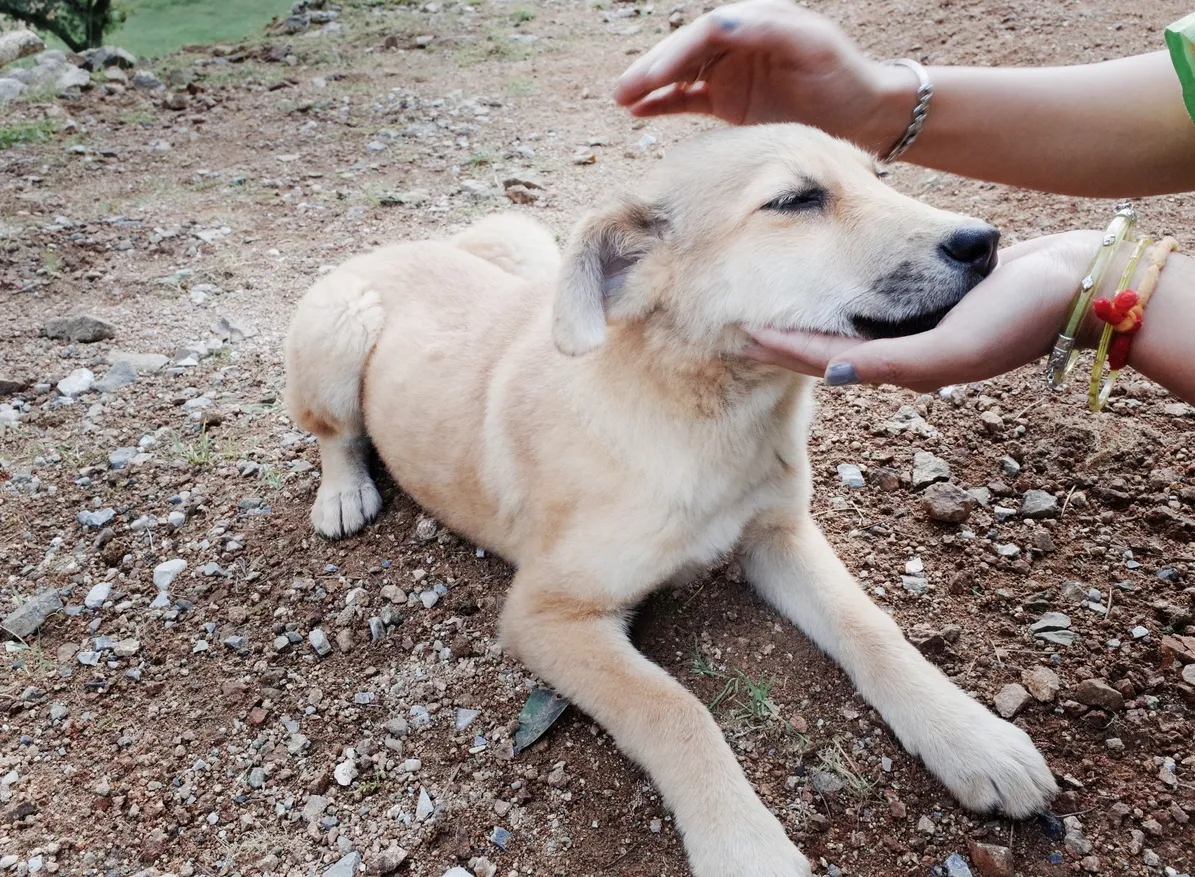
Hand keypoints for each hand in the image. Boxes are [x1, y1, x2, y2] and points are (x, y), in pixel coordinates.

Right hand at [613, 0, 908, 152]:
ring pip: (679, 74)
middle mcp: (738, 42)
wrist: (860, 115)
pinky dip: (661, 104)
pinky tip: (637, 111)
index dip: (678, 51)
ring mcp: (730, 71)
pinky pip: (686, 99)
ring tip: (620, 99)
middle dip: (652, 68)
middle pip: (685, 50)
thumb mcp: (812, 47)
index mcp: (756, 21)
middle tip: (623, 89)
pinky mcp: (727, 101)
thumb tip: (719, 23)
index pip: (706, 31)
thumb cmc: (842, 77)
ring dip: (649, 85)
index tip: (657, 74)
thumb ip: (768, 30)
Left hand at [744, 230, 1103, 392]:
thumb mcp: (948, 349)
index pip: (819, 356)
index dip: (775, 343)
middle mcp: (899, 346)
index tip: (731, 329)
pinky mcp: (931, 294)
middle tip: (729, 309)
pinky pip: (874, 294)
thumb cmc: (1018, 317)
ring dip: (806, 307)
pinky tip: (826, 271)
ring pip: (844, 316)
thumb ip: (888, 362)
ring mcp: (915, 322)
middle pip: (824, 339)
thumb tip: (832, 372)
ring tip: (763, 290)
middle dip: (781, 331)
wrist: (1077, 284)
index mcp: (898, 363)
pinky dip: (844, 288)